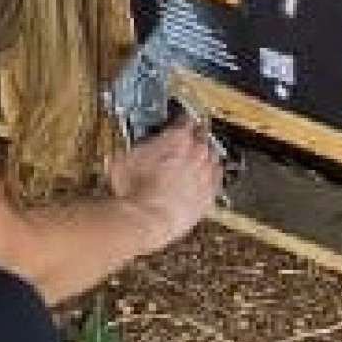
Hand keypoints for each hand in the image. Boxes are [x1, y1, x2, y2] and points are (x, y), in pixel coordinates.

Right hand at [106, 116, 222, 251]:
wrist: (146, 220)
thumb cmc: (133, 190)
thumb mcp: (123, 161)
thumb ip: (132, 150)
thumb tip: (125, 149)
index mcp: (177, 138)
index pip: (186, 122)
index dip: (182, 122)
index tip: (179, 124)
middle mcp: (196, 152)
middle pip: (203, 138)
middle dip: (196, 138)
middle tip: (188, 142)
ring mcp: (206, 174)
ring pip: (213, 158)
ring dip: (207, 157)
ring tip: (199, 160)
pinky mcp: (209, 196)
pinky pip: (217, 181)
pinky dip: (212, 178)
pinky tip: (207, 179)